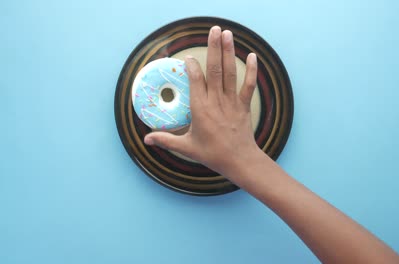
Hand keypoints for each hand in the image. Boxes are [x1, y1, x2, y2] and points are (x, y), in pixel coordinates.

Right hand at [144, 26, 259, 179]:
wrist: (239, 161)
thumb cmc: (212, 155)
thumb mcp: (186, 148)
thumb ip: (166, 140)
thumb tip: (146, 139)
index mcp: (201, 109)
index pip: (196, 80)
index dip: (192, 66)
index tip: (189, 57)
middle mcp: (216, 102)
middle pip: (215, 70)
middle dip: (214, 48)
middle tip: (213, 30)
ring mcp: (232, 102)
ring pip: (230, 73)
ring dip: (229, 52)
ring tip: (227, 34)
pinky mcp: (244, 105)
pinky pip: (249, 85)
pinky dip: (252, 70)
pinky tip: (252, 55)